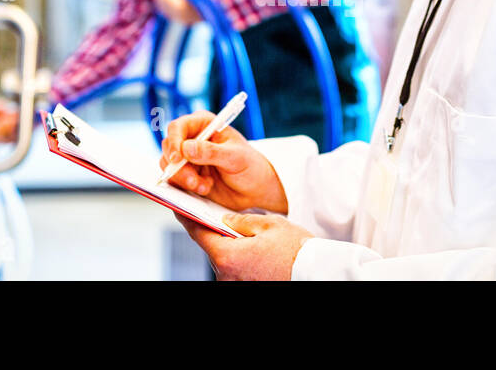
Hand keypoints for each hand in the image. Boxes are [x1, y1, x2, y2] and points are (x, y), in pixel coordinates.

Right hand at [160, 111, 287, 213]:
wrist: (254, 190)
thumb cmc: (250, 166)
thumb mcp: (235, 157)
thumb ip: (212, 152)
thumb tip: (187, 148)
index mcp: (204, 125)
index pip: (178, 127)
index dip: (174, 142)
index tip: (178, 158)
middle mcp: (192, 139)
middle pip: (169, 148)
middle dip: (178, 167)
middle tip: (193, 181)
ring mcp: (187, 159)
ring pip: (169, 167)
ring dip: (183, 179)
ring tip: (204, 187)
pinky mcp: (186, 176)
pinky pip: (174, 181)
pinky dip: (185, 188)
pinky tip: (205, 189)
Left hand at [176, 212, 312, 280]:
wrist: (316, 273)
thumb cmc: (297, 251)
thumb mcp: (269, 225)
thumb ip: (240, 220)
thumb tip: (224, 218)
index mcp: (228, 256)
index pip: (198, 233)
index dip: (187, 218)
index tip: (178, 207)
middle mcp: (226, 275)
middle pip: (211, 247)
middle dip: (213, 231)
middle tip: (215, 215)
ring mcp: (234, 284)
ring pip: (224, 259)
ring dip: (228, 246)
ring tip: (241, 233)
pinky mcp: (243, 287)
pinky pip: (234, 269)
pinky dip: (238, 258)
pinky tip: (250, 249)